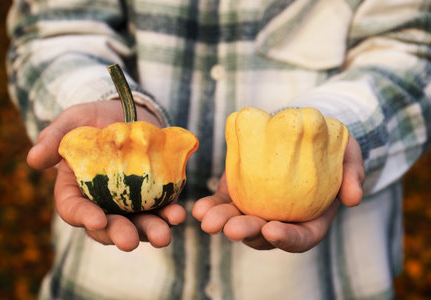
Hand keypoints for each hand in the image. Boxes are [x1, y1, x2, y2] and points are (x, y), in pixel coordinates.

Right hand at [27, 100, 185, 250]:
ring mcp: (131, 201)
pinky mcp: (155, 194)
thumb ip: (54, 138)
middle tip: (129, 241)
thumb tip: (33, 160)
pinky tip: (178, 214)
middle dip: (119, 234)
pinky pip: (162, 209)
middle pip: (108, 226)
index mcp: (76, 188)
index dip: (84, 217)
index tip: (97, 220)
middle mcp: (103, 202)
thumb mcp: (72, 120)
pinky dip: (169, 214)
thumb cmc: (95, 117)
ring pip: (137, 223)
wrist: (130, 112)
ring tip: (163, 235)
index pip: (74, 209)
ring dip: (150, 231)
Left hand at [192, 136, 363, 251]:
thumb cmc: (328, 146)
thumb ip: (353, 174)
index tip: (273, 229)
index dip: (288, 238)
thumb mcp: (348, 154)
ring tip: (207, 220)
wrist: (299, 132)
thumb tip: (354, 198)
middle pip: (264, 235)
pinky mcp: (239, 193)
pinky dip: (211, 208)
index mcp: (310, 219)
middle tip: (233, 229)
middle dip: (248, 233)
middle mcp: (281, 218)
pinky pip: (224, 204)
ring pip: (239, 222)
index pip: (301, 237)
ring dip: (223, 223)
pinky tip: (199, 208)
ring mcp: (258, 208)